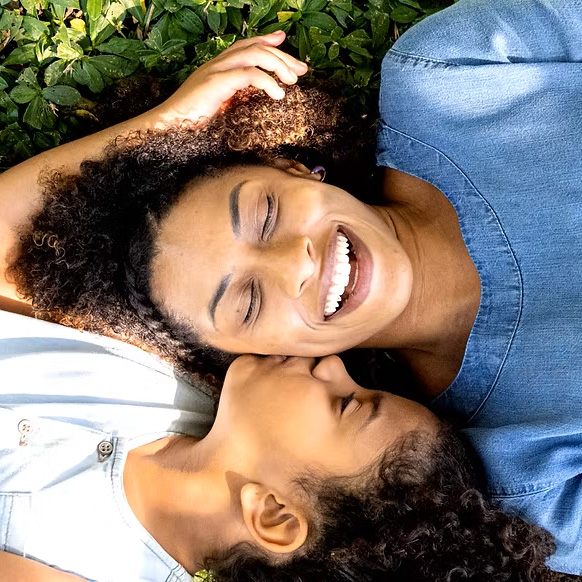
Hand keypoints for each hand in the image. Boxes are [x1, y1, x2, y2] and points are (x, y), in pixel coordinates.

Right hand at [153, 31, 308, 126]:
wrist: (168, 128)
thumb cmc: (191, 124)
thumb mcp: (220, 109)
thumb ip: (236, 99)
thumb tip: (257, 98)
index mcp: (217, 68)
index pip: (247, 46)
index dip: (267, 42)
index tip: (286, 47)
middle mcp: (216, 64)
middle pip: (255, 47)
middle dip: (281, 56)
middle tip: (300, 70)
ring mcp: (215, 71)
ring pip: (254, 55)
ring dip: (278, 65)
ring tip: (292, 82)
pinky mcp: (216, 82)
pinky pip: (248, 74)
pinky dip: (267, 82)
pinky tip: (278, 94)